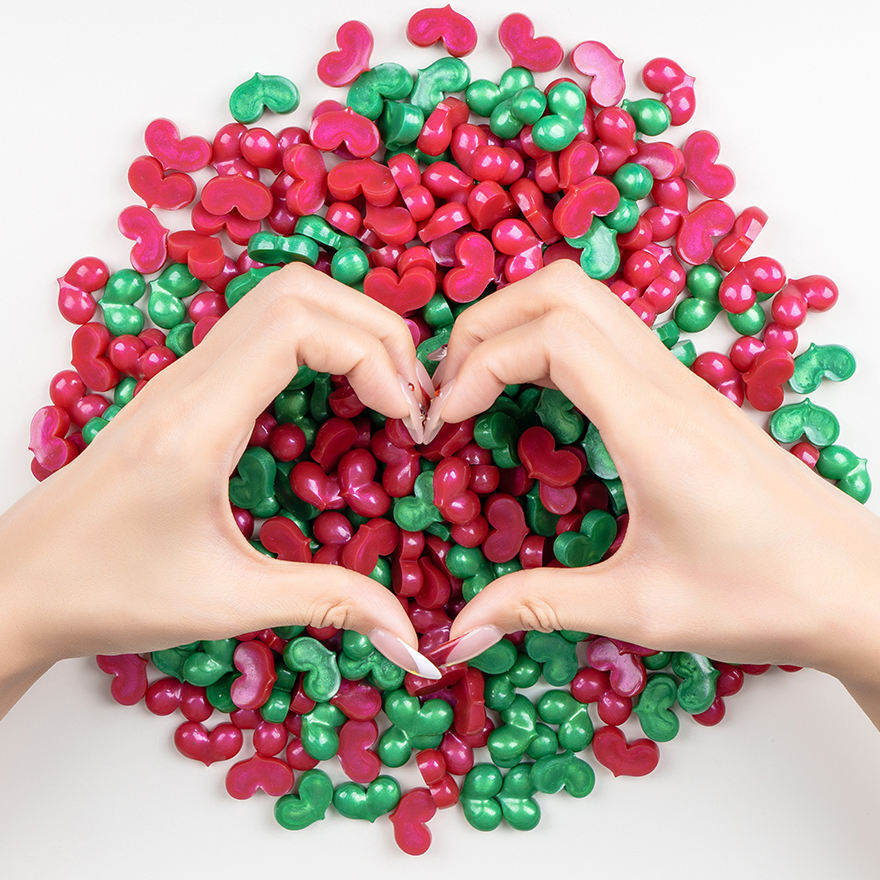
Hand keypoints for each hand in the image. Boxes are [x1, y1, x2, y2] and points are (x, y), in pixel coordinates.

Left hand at [0, 263, 440, 717]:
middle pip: (298, 291)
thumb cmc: (109, 590)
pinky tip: (341, 401)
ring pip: (280, 299)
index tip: (406, 418)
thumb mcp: (226, 602)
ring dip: (348, 329)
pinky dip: (320, 344)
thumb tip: (412, 637)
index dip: (373, 354)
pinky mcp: (186, 389)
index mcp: (198, 419)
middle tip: (411, 400)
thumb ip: (328, 603)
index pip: (299, 324)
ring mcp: (184, 376)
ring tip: (387, 395)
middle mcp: (190, 378)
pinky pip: (264, 331)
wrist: (19, 582)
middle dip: (375, 330)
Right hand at [426, 262, 879, 724]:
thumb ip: (538, 606)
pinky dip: (551, 343)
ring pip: (586, 300)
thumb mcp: (640, 608)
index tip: (446, 421)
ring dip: (518, 325)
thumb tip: (457, 632)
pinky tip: (535, 402)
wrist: (859, 587)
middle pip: (561, 290)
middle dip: (485, 324)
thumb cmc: (762, 596)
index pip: (549, 336)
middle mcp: (665, 383)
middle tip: (449, 390)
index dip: (478, 363)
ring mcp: (680, 380)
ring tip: (479, 389)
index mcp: (651, 424)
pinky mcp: (686, 394)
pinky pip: (607, 333)